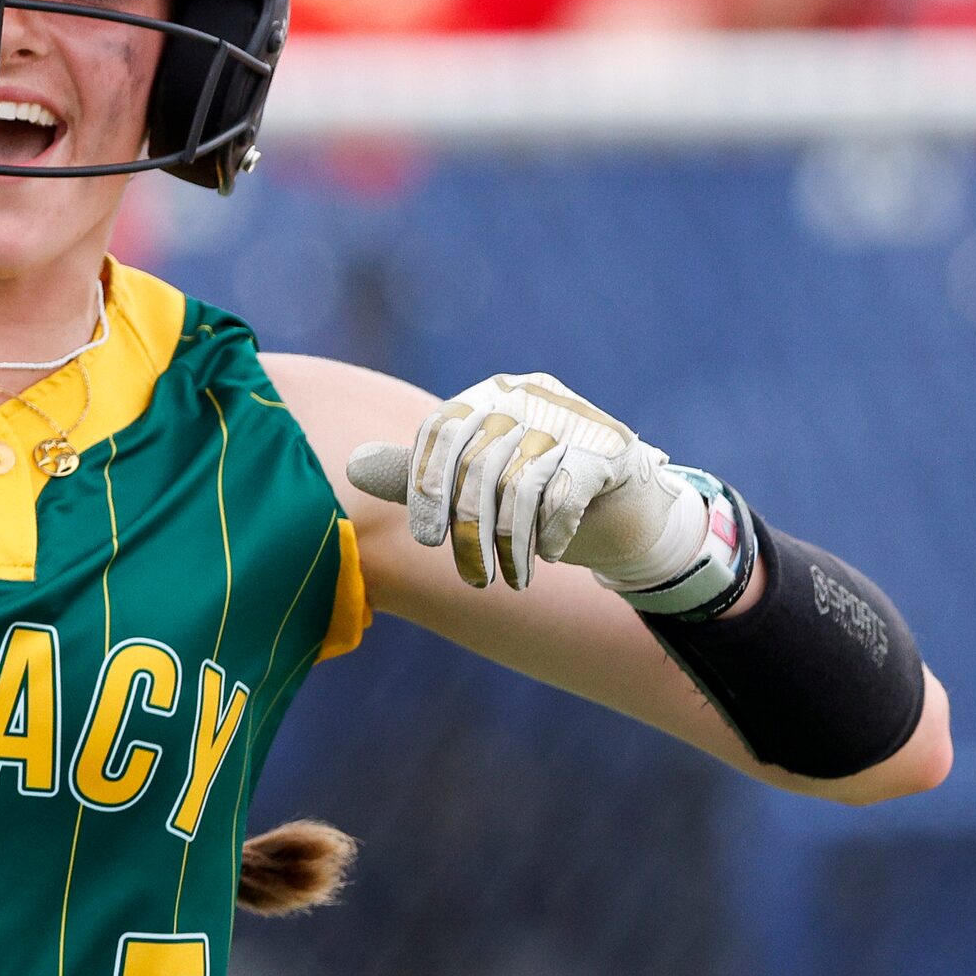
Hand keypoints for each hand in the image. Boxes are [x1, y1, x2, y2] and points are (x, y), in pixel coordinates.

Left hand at [350, 372, 704, 591]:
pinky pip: (563, 493)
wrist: (624, 508)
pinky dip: (552, 531)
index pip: (440, 431)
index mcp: (489, 393)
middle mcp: (527, 394)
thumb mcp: (474, 485)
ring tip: (512, 581)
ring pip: (519, 486)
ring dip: (511, 544)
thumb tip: (351, 467)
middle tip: (474, 581)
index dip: (426, 488)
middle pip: (478, 465)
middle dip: (471, 532)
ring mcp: (571, 418)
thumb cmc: (537, 494)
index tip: (426, 543)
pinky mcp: (609, 449)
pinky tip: (550, 554)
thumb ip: (418, 476)